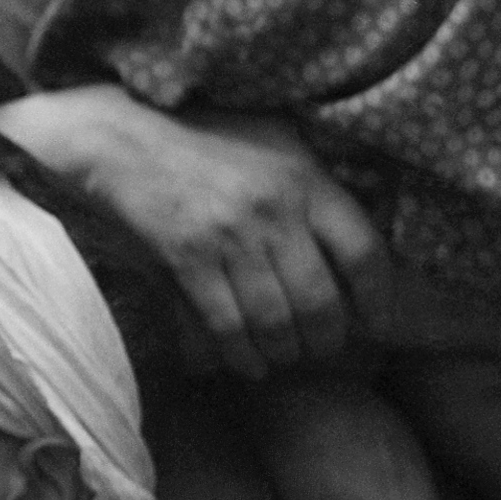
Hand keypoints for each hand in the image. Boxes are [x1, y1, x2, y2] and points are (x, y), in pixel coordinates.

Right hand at [0, 87, 392, 378]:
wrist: (123, 138)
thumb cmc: (206, 136)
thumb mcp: (277, 140)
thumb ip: (315, 184)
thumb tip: (350, 238)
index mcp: (305, 180)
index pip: (363, 252)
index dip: (376, 298)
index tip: (375, 321)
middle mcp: (273, 212)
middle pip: (319, 300)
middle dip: (326, 338)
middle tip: (323, 349)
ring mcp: (228, 238)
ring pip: (273, 320)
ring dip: (283, 351)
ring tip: (285, 356)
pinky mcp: (187, 259)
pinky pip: (224, 324)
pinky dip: (240, 354)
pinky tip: (248, 363)